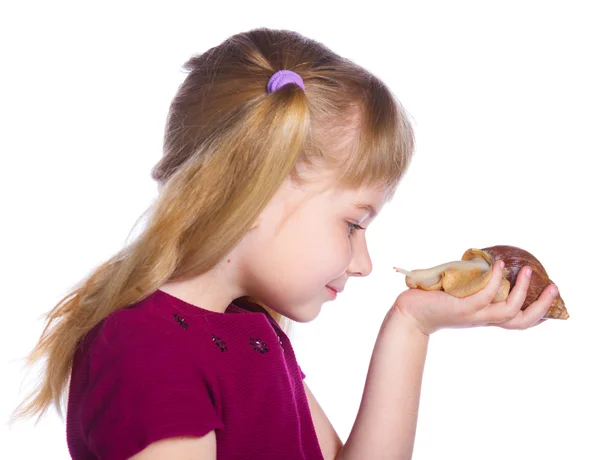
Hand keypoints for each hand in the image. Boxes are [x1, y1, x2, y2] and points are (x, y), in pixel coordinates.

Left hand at [393, 260, 558, 335]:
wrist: (410, 314)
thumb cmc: (434, 301)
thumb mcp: (461, 293)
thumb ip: (476, 284)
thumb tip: (486, 262)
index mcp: (486, 317)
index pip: (519, 322)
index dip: (538, 312)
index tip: (551, 296)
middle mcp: (483, 319)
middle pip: (522, 321)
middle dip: (542, 306)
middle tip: (553, 287)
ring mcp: (473, 315)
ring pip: (508, 310)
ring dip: (521, 289)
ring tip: (527, 269)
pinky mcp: (461, 308)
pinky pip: (484, 296)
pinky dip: (495, 280)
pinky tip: (499, 266)